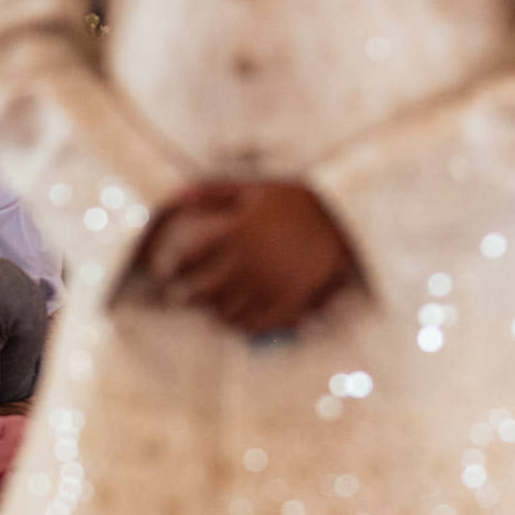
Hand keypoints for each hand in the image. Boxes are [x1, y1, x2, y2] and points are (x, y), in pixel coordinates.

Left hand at [141, 181, 359, 334]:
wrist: (343, 216)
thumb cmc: (294, 199)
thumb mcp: (253, 188)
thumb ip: (213, 191)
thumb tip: (176, 194)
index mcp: (234, 232)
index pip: (188, 258)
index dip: (175, 268)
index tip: (171, 273)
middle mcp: (248, 261)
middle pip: (203, 292)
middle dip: (190, 297)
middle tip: (185, 298)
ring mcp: (269, 283)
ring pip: (227, 312)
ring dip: (216, 312)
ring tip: (214, 309)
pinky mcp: (290, 299)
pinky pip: (259, 323)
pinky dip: (245, 326)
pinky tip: (242, 320)